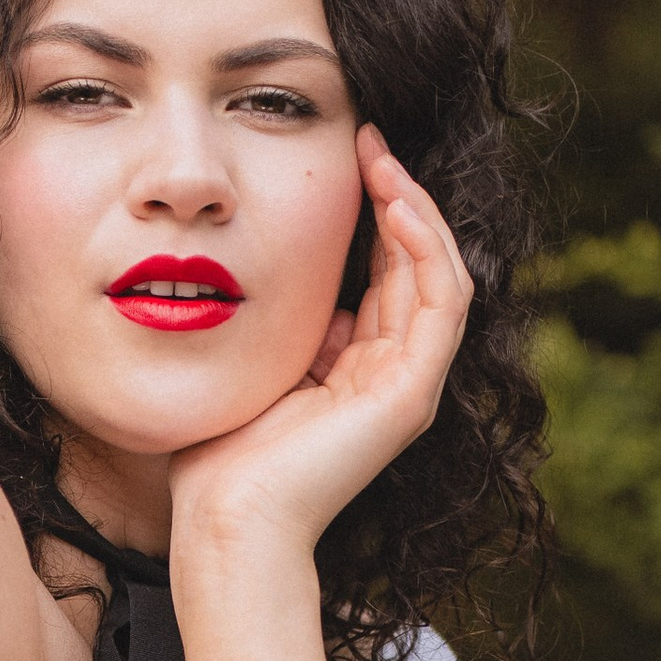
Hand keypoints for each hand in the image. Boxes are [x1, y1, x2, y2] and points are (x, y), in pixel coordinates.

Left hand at [168, 126, 469, 567]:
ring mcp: (408, 387)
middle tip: (368, 138)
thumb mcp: (254, 362)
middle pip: (417, 266)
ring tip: (384, 161)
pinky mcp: (411, 396)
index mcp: (358, 370)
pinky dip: (425, 250)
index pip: (387, 274)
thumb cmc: (220, 457)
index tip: (349, 155)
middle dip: (397, 196)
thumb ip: (283, 322)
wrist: (227, 522)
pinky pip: (440, 303)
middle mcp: (392, 376)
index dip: (376, 212)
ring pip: (440, 276)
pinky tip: (397, 207)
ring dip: (417, 211)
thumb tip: (281, 269)